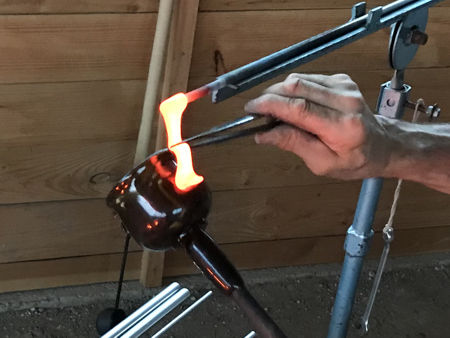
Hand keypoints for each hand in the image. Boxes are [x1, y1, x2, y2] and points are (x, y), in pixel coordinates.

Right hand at [245, 73, 391, 179]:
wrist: (383, 144)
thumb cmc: (354, 161)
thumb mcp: (322, 164)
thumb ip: (294, 144)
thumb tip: (262, 134)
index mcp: (342, 126)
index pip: (299, 108)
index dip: (270, 105)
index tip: (250, 109)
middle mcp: (345, 99)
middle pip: (296, 86)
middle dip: (270, 96)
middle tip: (258, 112)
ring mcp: (344, 85)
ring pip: (299, 79)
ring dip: (280, 93)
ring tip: (275, 111)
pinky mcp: (342, 79)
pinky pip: (307, 79)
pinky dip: (293, 90)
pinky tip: (293, 105)